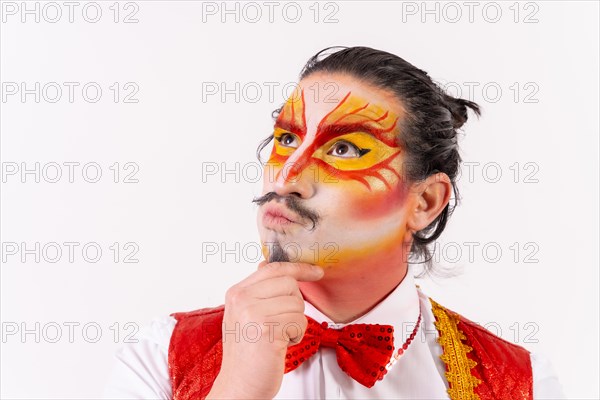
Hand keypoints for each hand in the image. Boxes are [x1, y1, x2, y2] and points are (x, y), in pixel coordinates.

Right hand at [206, 261, 323, 399]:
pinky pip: (299, 322)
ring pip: (297, 304)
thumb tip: (273, 266)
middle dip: (294, 305)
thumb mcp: (245, 314)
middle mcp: (242, 299)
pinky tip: (280, 346)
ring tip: (277, 337)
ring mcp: (253, 313)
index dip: (299, 268)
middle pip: (289, 284)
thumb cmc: (247, 352)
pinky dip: (296, 336)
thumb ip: (259, 291)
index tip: (316, 271)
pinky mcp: (267, 330)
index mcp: (236, 292)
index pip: (273, 268)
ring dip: (295, 324)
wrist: (239, 385)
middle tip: (281, 323)